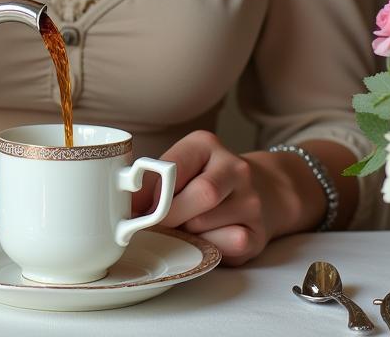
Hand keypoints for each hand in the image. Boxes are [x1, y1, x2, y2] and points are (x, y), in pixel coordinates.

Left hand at [137, 130, 276, 266]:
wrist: (261, 191)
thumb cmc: (204, 178)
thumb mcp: (181, 166)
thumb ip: (156, 180)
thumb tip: (128, 205)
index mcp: (207, 144)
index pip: (176, 166)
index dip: (152, 192)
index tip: (135, 209)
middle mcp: (235, 168)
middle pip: (201, 194)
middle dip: (170, 214)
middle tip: (155, 224)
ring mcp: (251, 200)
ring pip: (208, 223)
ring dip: (187, 231)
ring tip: (185, 226)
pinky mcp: (258, 233)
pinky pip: (226, 245)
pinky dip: (208, 246)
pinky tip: (207, 237)